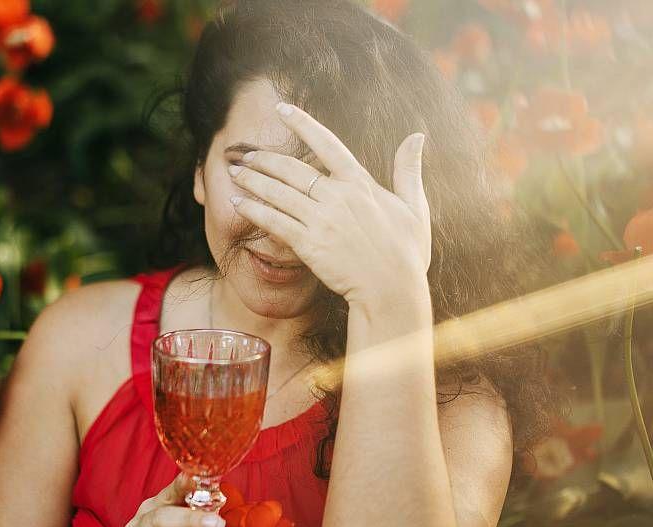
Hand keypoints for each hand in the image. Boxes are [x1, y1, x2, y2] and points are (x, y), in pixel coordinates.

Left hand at [227, 101, 430, 305]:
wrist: (392, 291)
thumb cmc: (407, 253)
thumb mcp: (414, 207)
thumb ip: (409, 170)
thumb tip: (417, 137)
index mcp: (361, 184)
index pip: (327, 143)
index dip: (303, 124)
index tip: (282, 109)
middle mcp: (337, 196)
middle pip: (292, 169)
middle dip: (265, 159)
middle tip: (245, 155)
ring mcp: (321, 220)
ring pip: (278, 193)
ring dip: (253, 181)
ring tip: (235, 173)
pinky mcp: (308, 244)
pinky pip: (274, 222)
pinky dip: (254, 210)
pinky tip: (237, 204)